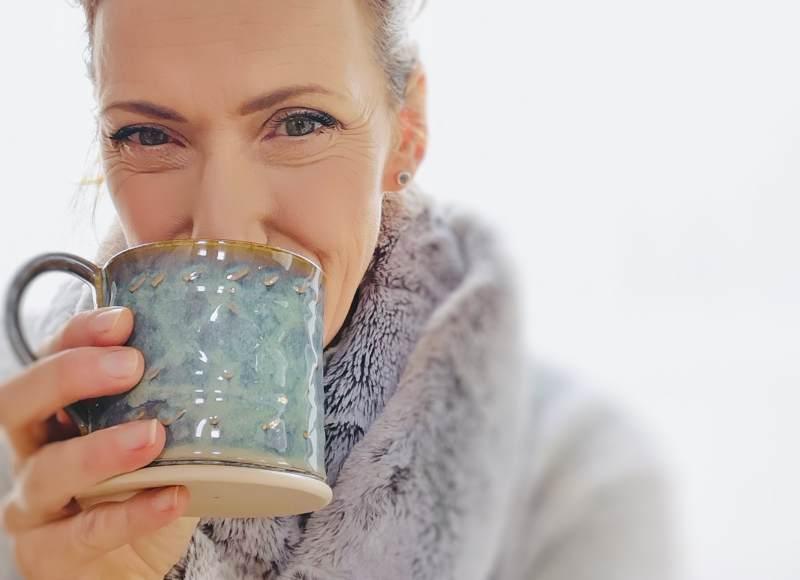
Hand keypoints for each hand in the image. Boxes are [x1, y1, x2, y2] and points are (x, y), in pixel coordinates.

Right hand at [0, 306, 198, 578]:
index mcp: (57, 412)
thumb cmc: (147, 486)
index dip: (78, 334)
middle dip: (70, 375)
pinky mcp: (50, 553)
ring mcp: (34, 505)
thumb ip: (181, 399)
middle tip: (131, 366)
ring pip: (46, 472)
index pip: (49, 357)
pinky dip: (129, 514)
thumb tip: (240, 348)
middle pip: (19, 402)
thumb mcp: (164, 435)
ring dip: (99, 450)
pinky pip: (82, 534)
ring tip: (153, 436)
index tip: (124, 321)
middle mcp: (34, 451)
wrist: (134, 563)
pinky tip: (171, 497)